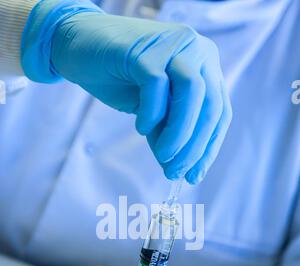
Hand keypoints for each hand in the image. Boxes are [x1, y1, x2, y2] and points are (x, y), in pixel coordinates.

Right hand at [22, 1, 231, 182]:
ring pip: (193, 93)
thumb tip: (178, 169)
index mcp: (205, 66)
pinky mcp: (146, 48)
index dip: (209, 147)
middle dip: (196, 146)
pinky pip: (157, 85)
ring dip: (179, 133)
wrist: (80, 47)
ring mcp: (173, 45)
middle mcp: (197, 50)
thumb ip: (168, 134)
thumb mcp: (152, 112)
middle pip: (211, 105)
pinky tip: (140, 128)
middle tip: (175, 172)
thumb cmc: (120, 78)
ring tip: (163, 156)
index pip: (220, 112)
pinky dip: (152, 113)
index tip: (194, 175)